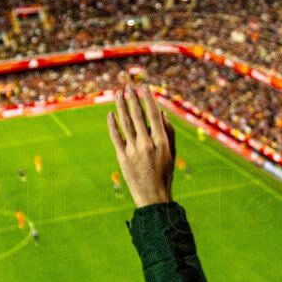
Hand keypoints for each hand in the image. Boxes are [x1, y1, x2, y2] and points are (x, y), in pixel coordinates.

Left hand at [107, 81, 176, 207]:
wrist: (153, 197)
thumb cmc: (165, 173)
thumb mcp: (172, 152)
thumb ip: (168, 132)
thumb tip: (161, 112)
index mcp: (161, 141)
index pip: (153, 114)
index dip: (147, 99)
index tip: (143, 87)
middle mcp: (147, 144)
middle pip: (137, 115)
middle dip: (132, 98)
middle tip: (127, 85)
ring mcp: (133, 151)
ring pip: (125, 124)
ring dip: (121, 106)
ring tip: (118, 94)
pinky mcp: (123, 158)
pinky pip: (116, 138)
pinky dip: (112, 125)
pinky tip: (110, 114)